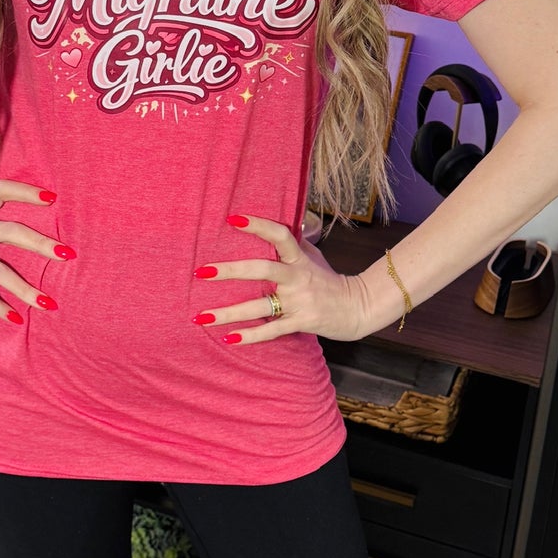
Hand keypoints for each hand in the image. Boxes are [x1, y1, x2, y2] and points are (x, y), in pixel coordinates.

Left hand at [194, 212, 367, 344]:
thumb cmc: (329, 280)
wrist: (357, 308)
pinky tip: (228, 338)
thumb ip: (295, 242)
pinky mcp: (300, 322)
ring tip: (201, 316)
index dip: (258, 225)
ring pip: (258, 306)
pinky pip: (271, 331)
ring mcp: (298, 302)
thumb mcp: (314, 256)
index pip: (279, 235)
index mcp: (299, 258)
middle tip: (201, 272)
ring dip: (228, 313)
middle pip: (261, 270)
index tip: (232, 219)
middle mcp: (297, 278)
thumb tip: (285, 221)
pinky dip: (250, 336)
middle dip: (229, 271)